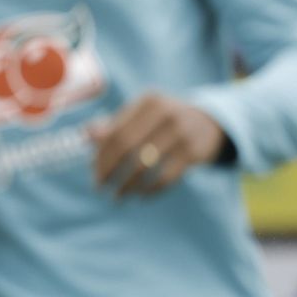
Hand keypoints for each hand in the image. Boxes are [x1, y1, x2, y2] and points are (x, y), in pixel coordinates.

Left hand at [89, 92, 224, 197]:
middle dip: (110, 170)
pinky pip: (166, 177)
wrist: (211, 122)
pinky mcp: (194, 152)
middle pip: (127, 147)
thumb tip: (86, 135)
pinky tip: (142, 195)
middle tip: (100, 187)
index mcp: (148, 101)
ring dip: (127, 184)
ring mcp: (182, 132)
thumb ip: (114, 125)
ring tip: (118, 196)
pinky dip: (151, 189)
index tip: (94, 173)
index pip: (115, 132)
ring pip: (145, 165)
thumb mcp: (142, 115)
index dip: (101, 155)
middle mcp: (165, 113)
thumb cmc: (164, 120)